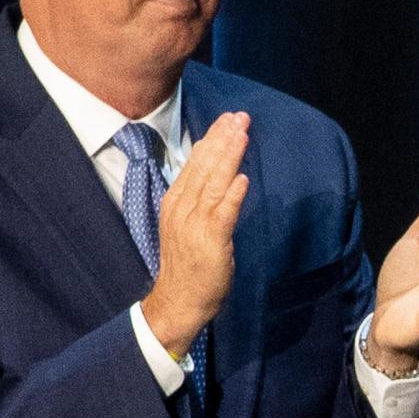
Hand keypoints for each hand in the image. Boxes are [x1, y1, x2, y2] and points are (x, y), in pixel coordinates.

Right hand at [142, 111, 249, 356]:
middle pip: (205, 167)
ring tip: (242, 134)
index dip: (212, 139)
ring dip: (229, 157)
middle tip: (240, 117)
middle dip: (223, 139)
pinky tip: (242, 178)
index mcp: (176, 201)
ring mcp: (195, 224)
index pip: (195, 162)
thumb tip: (214, 165)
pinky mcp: (211, 242)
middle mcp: (183, 208)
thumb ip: (198, 194)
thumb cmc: (187, 262)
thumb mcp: (186, 221)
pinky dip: (232, 195)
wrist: (178, 301)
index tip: (227, 119)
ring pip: (214, 184)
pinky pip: (223, 214)